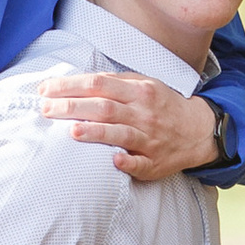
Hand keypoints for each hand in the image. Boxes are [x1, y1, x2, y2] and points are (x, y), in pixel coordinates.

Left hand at [41, 73, 221, 180]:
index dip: (70, 86)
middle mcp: (143, 113)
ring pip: (120, 134)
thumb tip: (81, 81)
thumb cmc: (164, 106)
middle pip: (104, 107)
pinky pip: (140, 163)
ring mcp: (149, 139)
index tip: (46, 90)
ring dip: (95, 132)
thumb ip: (116, 82)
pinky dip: (127, 162)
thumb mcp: (145, 85)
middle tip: (45, 109)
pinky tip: (112, 160)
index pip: (98, 84)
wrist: (199, 131)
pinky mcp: (154, 162)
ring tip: (72, 131)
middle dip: (72, 107)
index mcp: (139, 91)